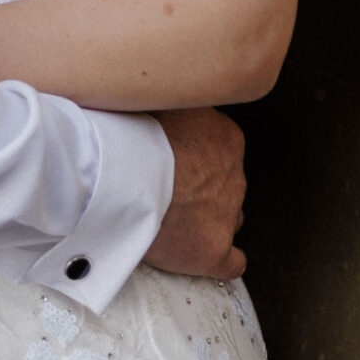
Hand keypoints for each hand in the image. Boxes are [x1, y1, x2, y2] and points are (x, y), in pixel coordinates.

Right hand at [144, 108, 245, 279]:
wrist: (126, 174)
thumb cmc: (134, 133)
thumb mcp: (158, 101)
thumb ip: (171, 104)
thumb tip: (159, 97)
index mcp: (225, 138)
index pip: (220, 150)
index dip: (194, 159)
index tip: (171, 162)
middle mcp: (234, 176)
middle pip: (224, 185)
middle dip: (199, 189)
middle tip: (166, 190)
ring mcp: (227, 215)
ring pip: (229, 219)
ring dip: (207, 221)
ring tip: (175, 222)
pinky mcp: (213, 250)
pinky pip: (232, 262)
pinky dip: (223, 260)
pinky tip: (204, 257)